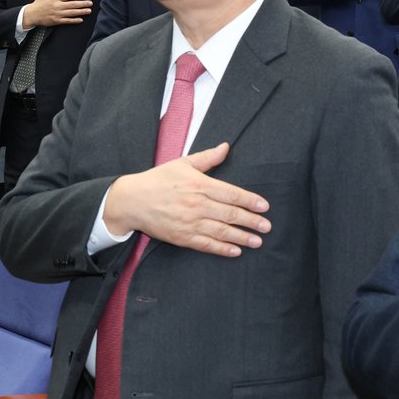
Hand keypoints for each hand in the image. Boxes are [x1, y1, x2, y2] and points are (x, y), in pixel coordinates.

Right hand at [23, 0, 92, 27]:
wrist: (32, 14)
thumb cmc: (39, 2)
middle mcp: (57, 6)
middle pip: (72, 4)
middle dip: (82, 4)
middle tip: (90, 3)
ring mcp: (57, 14)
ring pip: (71, 13)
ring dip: (81, 12)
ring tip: (88, 11)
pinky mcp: (56, 21)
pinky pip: (67, 21)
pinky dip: (74, 20)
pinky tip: (80, 19)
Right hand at [102, 142, 270, 257]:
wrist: (131, 201)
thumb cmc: (157, 180)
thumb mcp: (182, 164)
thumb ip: (207, 158)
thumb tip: (226, 147)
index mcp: (198, 185)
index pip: (231, 193)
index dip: (250, 201)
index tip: (264, 206)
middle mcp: (196, 204)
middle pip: (230, 214)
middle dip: (251, 221)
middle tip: (267, 227)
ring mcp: (189, 222)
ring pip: (221, 232)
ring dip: (241, 238)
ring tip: (257, 241)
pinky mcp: (181, 237)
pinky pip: (206, 245)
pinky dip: (221, 249)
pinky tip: (235, 251)